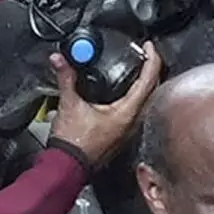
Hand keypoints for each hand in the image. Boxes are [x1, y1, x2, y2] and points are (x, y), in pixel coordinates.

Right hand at [52, 43, 157, 165]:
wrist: (67, 166)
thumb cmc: (72, 144)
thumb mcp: (69, 104)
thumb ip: (66, 78)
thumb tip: (61, 60)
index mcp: (127, 113)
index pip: (148, 80)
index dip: (151, 59)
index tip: (149, 47)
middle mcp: (133, 122)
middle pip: (152, 89)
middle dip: (150, 68)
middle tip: (146, 54)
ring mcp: (129, 129)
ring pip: (146, 101)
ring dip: (144, 83)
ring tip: (139, 68)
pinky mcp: (122, 133)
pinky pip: (137, 110)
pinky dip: (135, 96)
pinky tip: (126, 91)